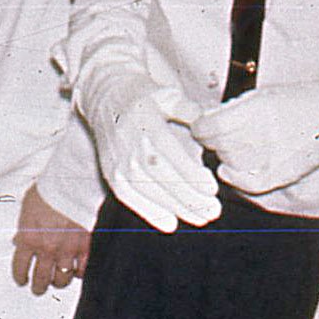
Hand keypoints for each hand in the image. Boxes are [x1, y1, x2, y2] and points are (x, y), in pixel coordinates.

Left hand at [11, 186, 91, 294]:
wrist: (73, 184)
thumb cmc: (51, 190)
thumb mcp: (27, 207)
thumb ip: (24, 228)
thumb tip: (20, 240)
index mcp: (29, 239)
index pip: (20, 268)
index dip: (20, 277)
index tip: (22, 280)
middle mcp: (47, 249)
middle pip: (41, 279)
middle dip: (38, 287)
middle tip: (39, 288)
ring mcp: (67, 250)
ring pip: (62, 279)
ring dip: (58, 282)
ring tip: (58, 282)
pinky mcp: (86, 248)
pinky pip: (82, 270)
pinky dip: (79, 273)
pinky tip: (77, 272)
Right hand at [76, 64, 216, 229]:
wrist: (105, 96)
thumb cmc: (145, 97)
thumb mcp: (169, 95)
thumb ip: (190, 112)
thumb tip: (210, 127)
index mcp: (146, 123)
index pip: (169, 154)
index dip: (190, 174)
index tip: (212, 188)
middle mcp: (129, 145)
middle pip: (160, 178)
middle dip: (188, 198)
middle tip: (213, 211)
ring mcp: (117, 161)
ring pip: (147, 191)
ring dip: (175, 209)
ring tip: (200, 218)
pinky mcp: (111, 173)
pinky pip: (129, 197)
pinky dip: (149, 212)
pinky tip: (170, 223)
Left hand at [186, 81, 318, 196]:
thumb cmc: (296, 103)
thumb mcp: (262, 95)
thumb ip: (232, 109)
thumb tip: (203, 121)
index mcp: (255, 109)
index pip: (208, 127)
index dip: (200, 128)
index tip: (202, 127)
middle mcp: (261, 133)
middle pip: (216, 145)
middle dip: (214, 140)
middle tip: (225, 136)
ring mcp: (270, 157)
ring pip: (228, 162)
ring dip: (228, 156)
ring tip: (243, 146)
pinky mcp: (279, 175)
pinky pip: (245, 184)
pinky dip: (235, 178)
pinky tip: (234, 169)